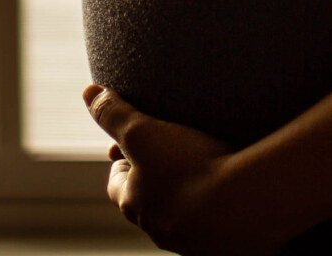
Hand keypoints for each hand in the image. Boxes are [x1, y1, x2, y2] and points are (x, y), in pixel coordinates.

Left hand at [83, 85, 284, 255]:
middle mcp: (158, 226)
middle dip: (154, 175)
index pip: (116, 184)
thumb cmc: (186, 169)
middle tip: (169, 150)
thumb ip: (114, 113)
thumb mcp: (142, 133)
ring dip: (185, 188)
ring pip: (179, 209)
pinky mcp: (220, 240)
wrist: (242, 208)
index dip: (121, 161)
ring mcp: (189, 237)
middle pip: (148, 198)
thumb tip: (89, 93)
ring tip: (201, 162)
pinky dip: (213, 199)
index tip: (130, 144)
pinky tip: (228, 181)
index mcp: (134, 202)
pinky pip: (210, 218)